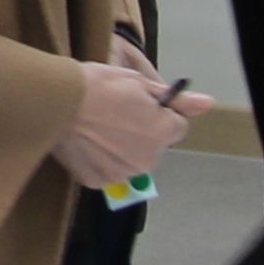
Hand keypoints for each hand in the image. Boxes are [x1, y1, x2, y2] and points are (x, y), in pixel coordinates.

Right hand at [52, 58, 192, 190]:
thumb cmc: (98, 86)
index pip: (176, 127)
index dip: (159, 113)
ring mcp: (121, 174)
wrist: (56, 102)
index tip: (138, 104)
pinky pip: (108, 172)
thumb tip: (207, 104)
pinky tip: (87, 142)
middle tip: (116, 114)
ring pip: (132, 161)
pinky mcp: (97, 181)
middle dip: (142, 133)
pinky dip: (100, 160)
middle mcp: (147, 159)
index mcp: (162, 133)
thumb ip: (176, 100)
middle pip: (155, 147)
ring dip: (122, 149)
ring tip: (99, 128)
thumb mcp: (139, 83)